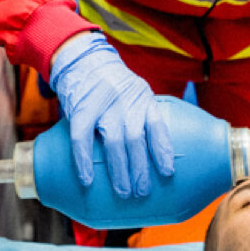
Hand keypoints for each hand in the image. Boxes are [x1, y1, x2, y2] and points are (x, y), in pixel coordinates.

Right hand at [47, 32, 172, 196]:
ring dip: (119, 169)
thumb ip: (142, 115)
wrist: (84, 59)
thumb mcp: (135, 92)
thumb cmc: (113, 85)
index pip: (157, 125)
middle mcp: (126, 102)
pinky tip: (87, 179)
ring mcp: (104, 105)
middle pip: (136, 139)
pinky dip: (84, 160)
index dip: (162, 150)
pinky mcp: (81, 108)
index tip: (168, 172)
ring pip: (114, 141)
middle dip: (141, 168)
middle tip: (142, 191)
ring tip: (123, 191)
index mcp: (143, 98)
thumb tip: (152, 154)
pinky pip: (82, 137)